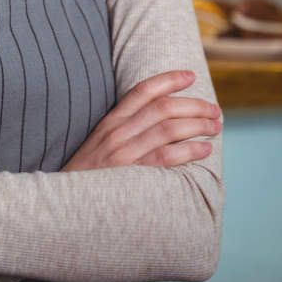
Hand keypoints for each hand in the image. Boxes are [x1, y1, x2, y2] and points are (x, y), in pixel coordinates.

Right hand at [62, 70, 220, 170]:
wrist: (66, 205)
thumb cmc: (88, 176)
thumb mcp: (99, 144)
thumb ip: (124, 130)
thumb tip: (159, 121)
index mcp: (110, 122)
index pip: (143, 91)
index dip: (169, 80)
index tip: (191, 76)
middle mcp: (118, 133)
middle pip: (163, 108)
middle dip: (194, 105)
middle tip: (214, 110)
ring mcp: (125, 153)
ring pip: (169, 129)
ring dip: (198, 125)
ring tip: (215, 126)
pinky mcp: (133, 175)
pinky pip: (167, 157)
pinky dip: (190, 151)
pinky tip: (204, 150)